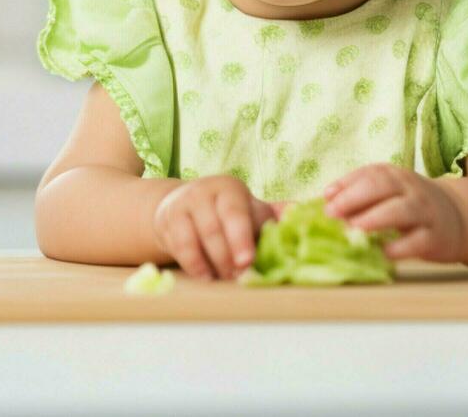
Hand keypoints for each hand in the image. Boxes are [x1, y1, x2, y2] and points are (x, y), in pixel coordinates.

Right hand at [152, 175, 276, 280]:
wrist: (187, 205)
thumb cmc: (230, 214)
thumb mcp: (251, 211)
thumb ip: (276, 216)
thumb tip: (300, 214)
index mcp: (230, 188)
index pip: (234, 212)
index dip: (241, 237)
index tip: (247, 261)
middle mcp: (204, 191)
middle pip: (213, 228)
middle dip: (227, 258)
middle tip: (239, 279)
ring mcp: (182, 204)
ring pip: (193, 238)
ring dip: (210, 264)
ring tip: (224, 280)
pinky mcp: (167, 220)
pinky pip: (178, 247)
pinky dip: (193, 266)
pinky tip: (206, 277)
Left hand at [323, 163, 465, 262]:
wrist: (457, 218)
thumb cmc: (409, 206)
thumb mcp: (386, 194)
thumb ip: (356, 196)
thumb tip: (319, 203)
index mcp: (394, 176)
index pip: (369, 173)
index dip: (346, 184)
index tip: (325, 197)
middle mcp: (410, 189)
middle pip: (383, 185)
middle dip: (355, 197)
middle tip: (332, 213)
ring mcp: (425, 212)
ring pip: (402, 210)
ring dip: (376, 217)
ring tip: (355, 228)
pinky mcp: (436, 237)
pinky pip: (418, 240)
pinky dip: (401, 246)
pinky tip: (384, 252)